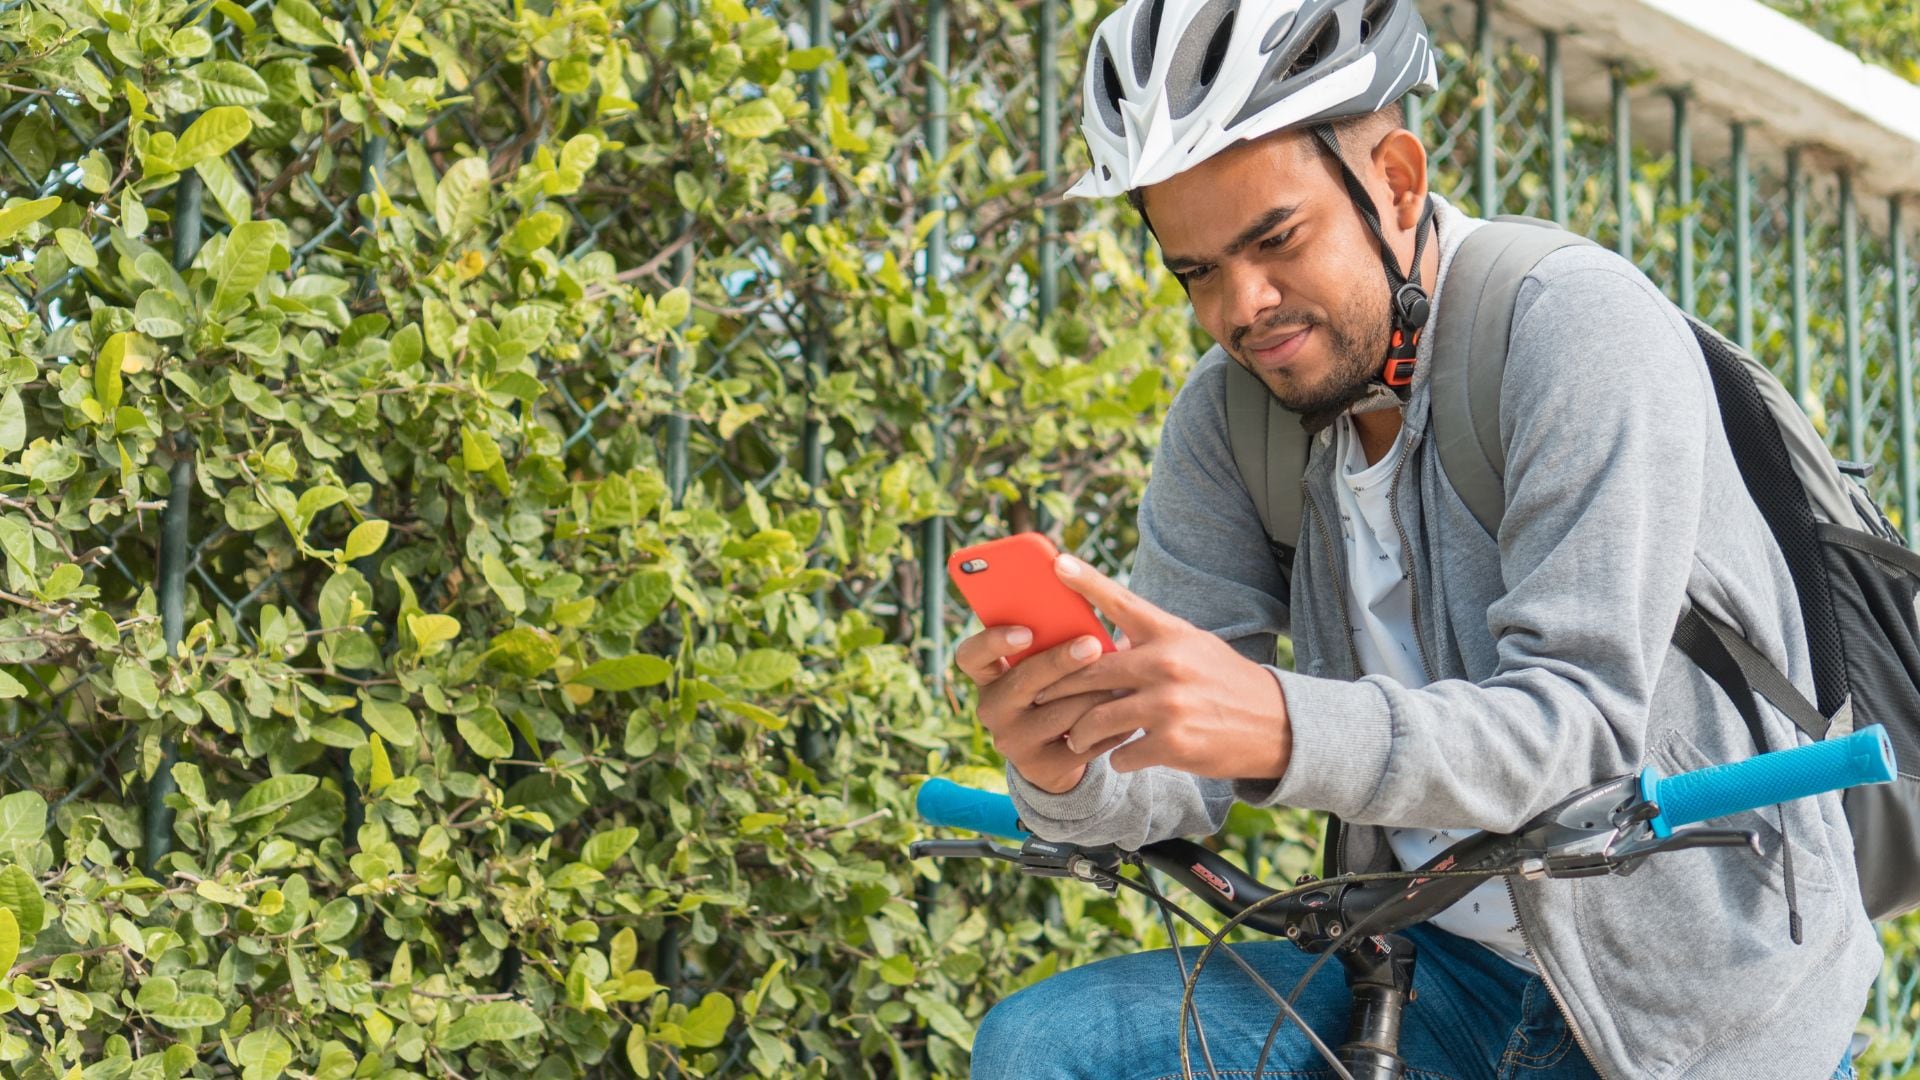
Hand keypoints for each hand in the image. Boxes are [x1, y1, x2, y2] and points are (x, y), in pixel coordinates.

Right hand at [953, 622, 1137, 794]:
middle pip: (1023, 681)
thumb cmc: (1055, 692)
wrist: (1055, 755)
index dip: (992, 642)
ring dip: (1097, 694)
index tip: (1026, 632)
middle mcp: (991, 709)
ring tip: (1125, 680)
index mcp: (987, 677)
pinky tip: (1127, 713)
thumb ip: (1052, 645)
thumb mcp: (1044, 670)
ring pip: (1060, 712)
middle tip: (1093, 645)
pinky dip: (1108, 726)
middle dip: (1061, 661)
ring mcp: (1012, 741)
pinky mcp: (1039, 767)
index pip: (970, 656)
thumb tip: (1088, 625)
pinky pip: (1080, 741)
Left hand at [1034, 552, 1291, 779]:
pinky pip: (1121, 753)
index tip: (1056, 563)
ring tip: (1077, 735)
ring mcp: (1169, 705)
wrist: (1276, 726)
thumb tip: (1101, 644)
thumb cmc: (1225, 682)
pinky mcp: (1172, 743)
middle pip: (1091, 671)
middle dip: (1058, 687)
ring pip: (1097, 719)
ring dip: (1081, 732)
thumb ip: (1150, 642)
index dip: (1087, 581)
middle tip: (1039, 694)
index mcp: (1171, 634)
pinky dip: (1118, 757)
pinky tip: (1123, 755)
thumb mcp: (1194, 647)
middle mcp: (1168, 664)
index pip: (1121, 601)